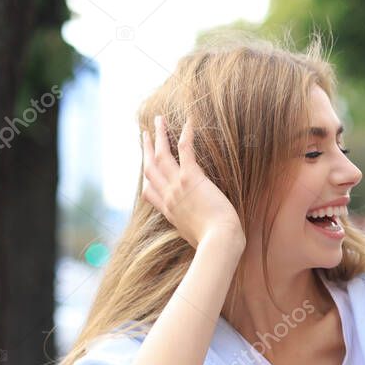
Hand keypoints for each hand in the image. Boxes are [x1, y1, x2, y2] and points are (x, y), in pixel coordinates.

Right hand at [141, 115, 245, 250]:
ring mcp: (178, 186)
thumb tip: (199, 234)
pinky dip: (185, 134)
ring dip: (159, 135)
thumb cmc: (215, 245)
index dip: (145, 179)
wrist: (219, 243)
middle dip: (147, 149)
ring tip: (158, 120)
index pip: (149, 193)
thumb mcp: (194, 239)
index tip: (144, 168)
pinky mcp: (192, 178)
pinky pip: (185, 150)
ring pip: (161, 155)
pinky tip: (187, 121)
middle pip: (150, 168)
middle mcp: (169, 197)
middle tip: (145, 134)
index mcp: (169, 212)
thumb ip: (191, 230)